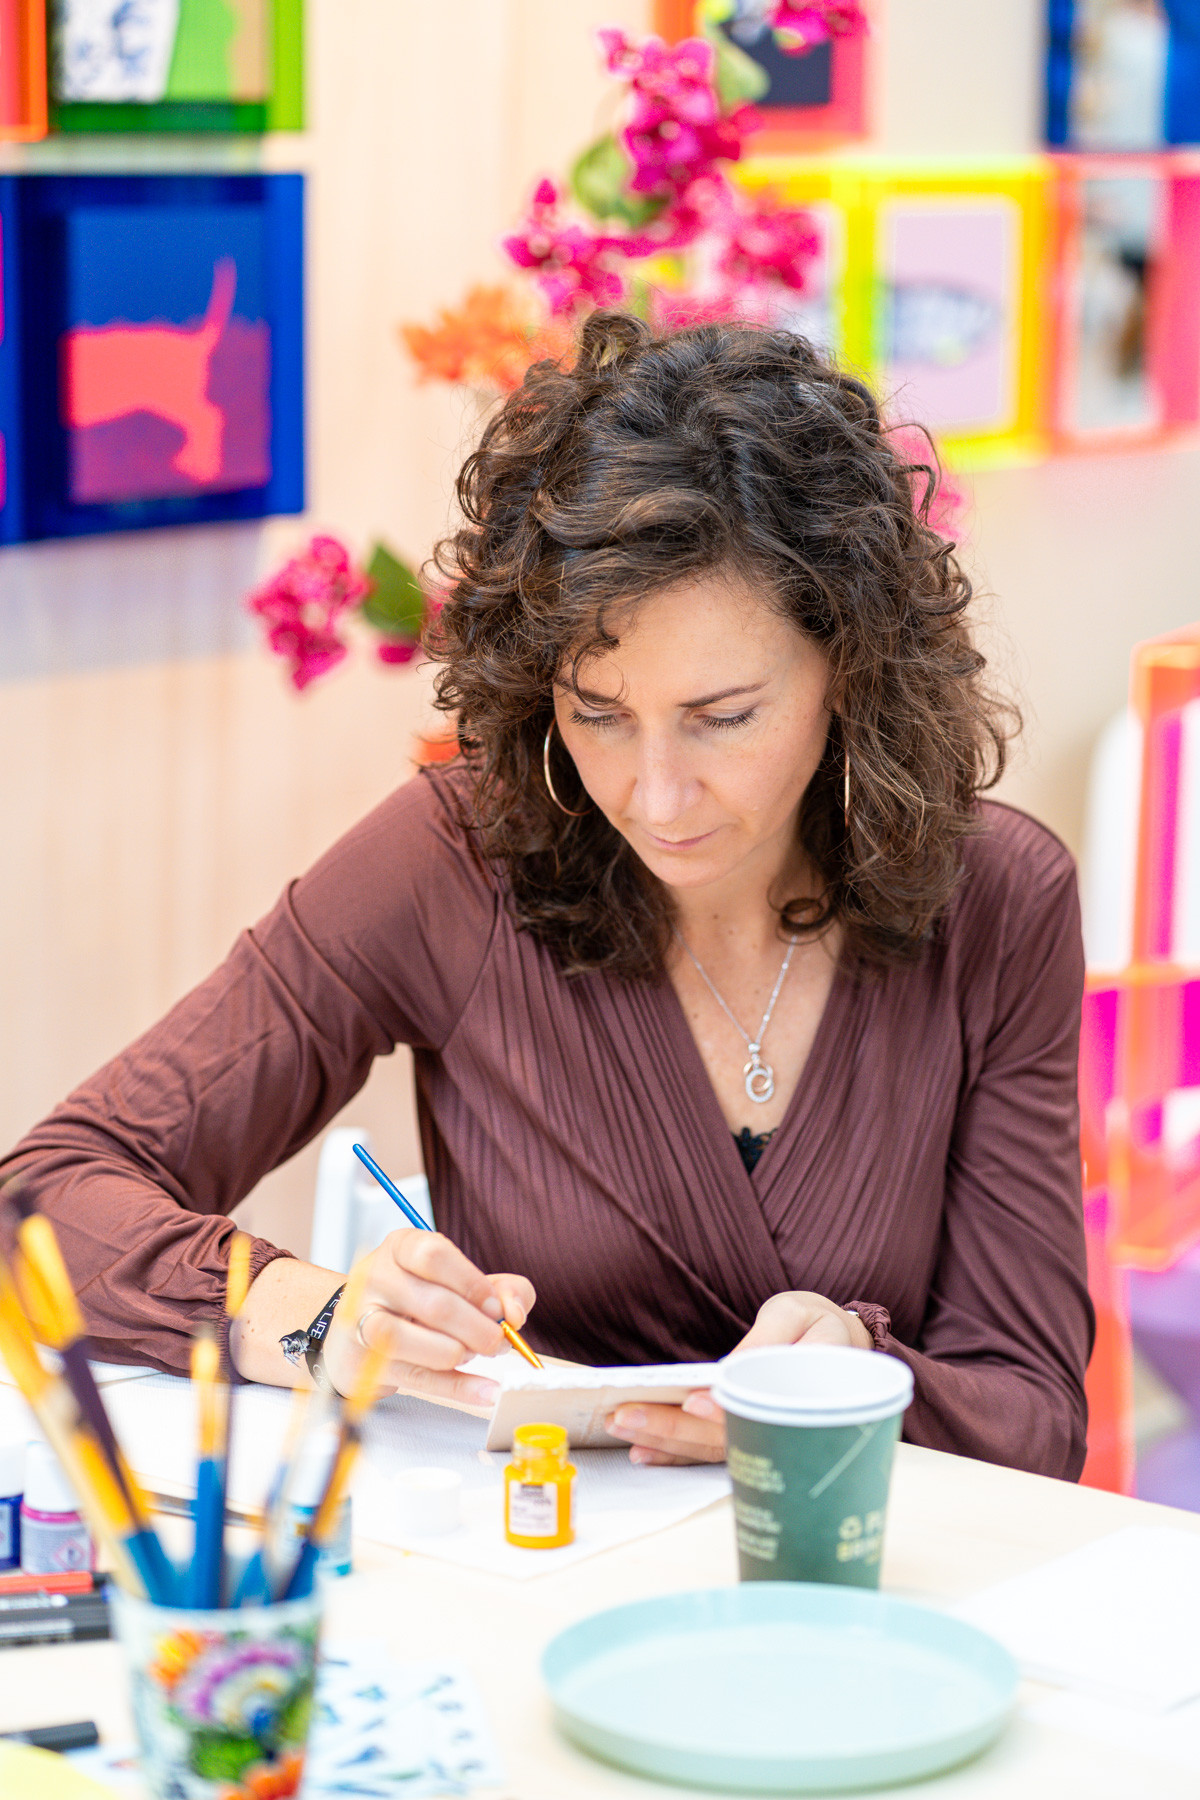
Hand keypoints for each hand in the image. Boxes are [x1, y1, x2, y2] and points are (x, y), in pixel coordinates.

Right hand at [321, 1228, 534, 1408]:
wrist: (364, 1329)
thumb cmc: (422, 1298)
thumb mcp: (464, 1281)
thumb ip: (504, 1289)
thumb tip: (514, 1314)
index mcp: (401, 1247)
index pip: (434, 1256)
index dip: (472, 1284)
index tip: (497, 1307)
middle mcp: (375, 1277)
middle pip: (433, 1304)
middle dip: (478, 1329)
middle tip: (498, 1341)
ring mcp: (362, 1319)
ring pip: (412, 1340)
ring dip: (458, 1353)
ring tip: (472, 1353)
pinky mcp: (364, 1361)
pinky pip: (415, 1377)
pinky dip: (458, 1386)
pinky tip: (486, 1390)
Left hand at [607, 1290, 870, 1466]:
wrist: (842, 1350)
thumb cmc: (816, 1325)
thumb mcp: (795, 1315)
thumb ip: (767, 1339)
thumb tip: (731, 1369)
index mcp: (808, 1389)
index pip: (763, 1408)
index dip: (727, 1410)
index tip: (691, 1404)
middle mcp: (786, 1422)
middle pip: (728, 1434)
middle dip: (675, 1428)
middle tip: (626, 1417)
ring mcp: (765, 1436)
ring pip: (715, 1448)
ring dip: (666, 1442)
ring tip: (622, 1429)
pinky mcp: (746, 1437)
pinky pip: (710, 1450)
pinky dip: (675, 1452)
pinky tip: (642, 1450)